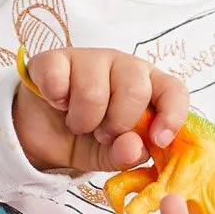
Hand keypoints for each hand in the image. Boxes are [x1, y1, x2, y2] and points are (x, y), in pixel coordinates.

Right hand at [12, 47, 187, 173]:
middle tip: (102, 134)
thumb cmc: (87, 138)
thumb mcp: (110, 155)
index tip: (158, 140)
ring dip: (83, 119)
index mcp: (147, 87)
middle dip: (117, 123)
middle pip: (135, 89)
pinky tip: (57, 103)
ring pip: (94, 90)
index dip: (172, 115)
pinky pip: (58, 78)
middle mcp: (122, 66)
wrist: (41, 134)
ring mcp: (89, 58)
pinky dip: (56, 100)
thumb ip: (126, 154)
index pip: (174, 90)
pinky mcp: (54, 59)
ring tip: (77, 123)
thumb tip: (134, 148)